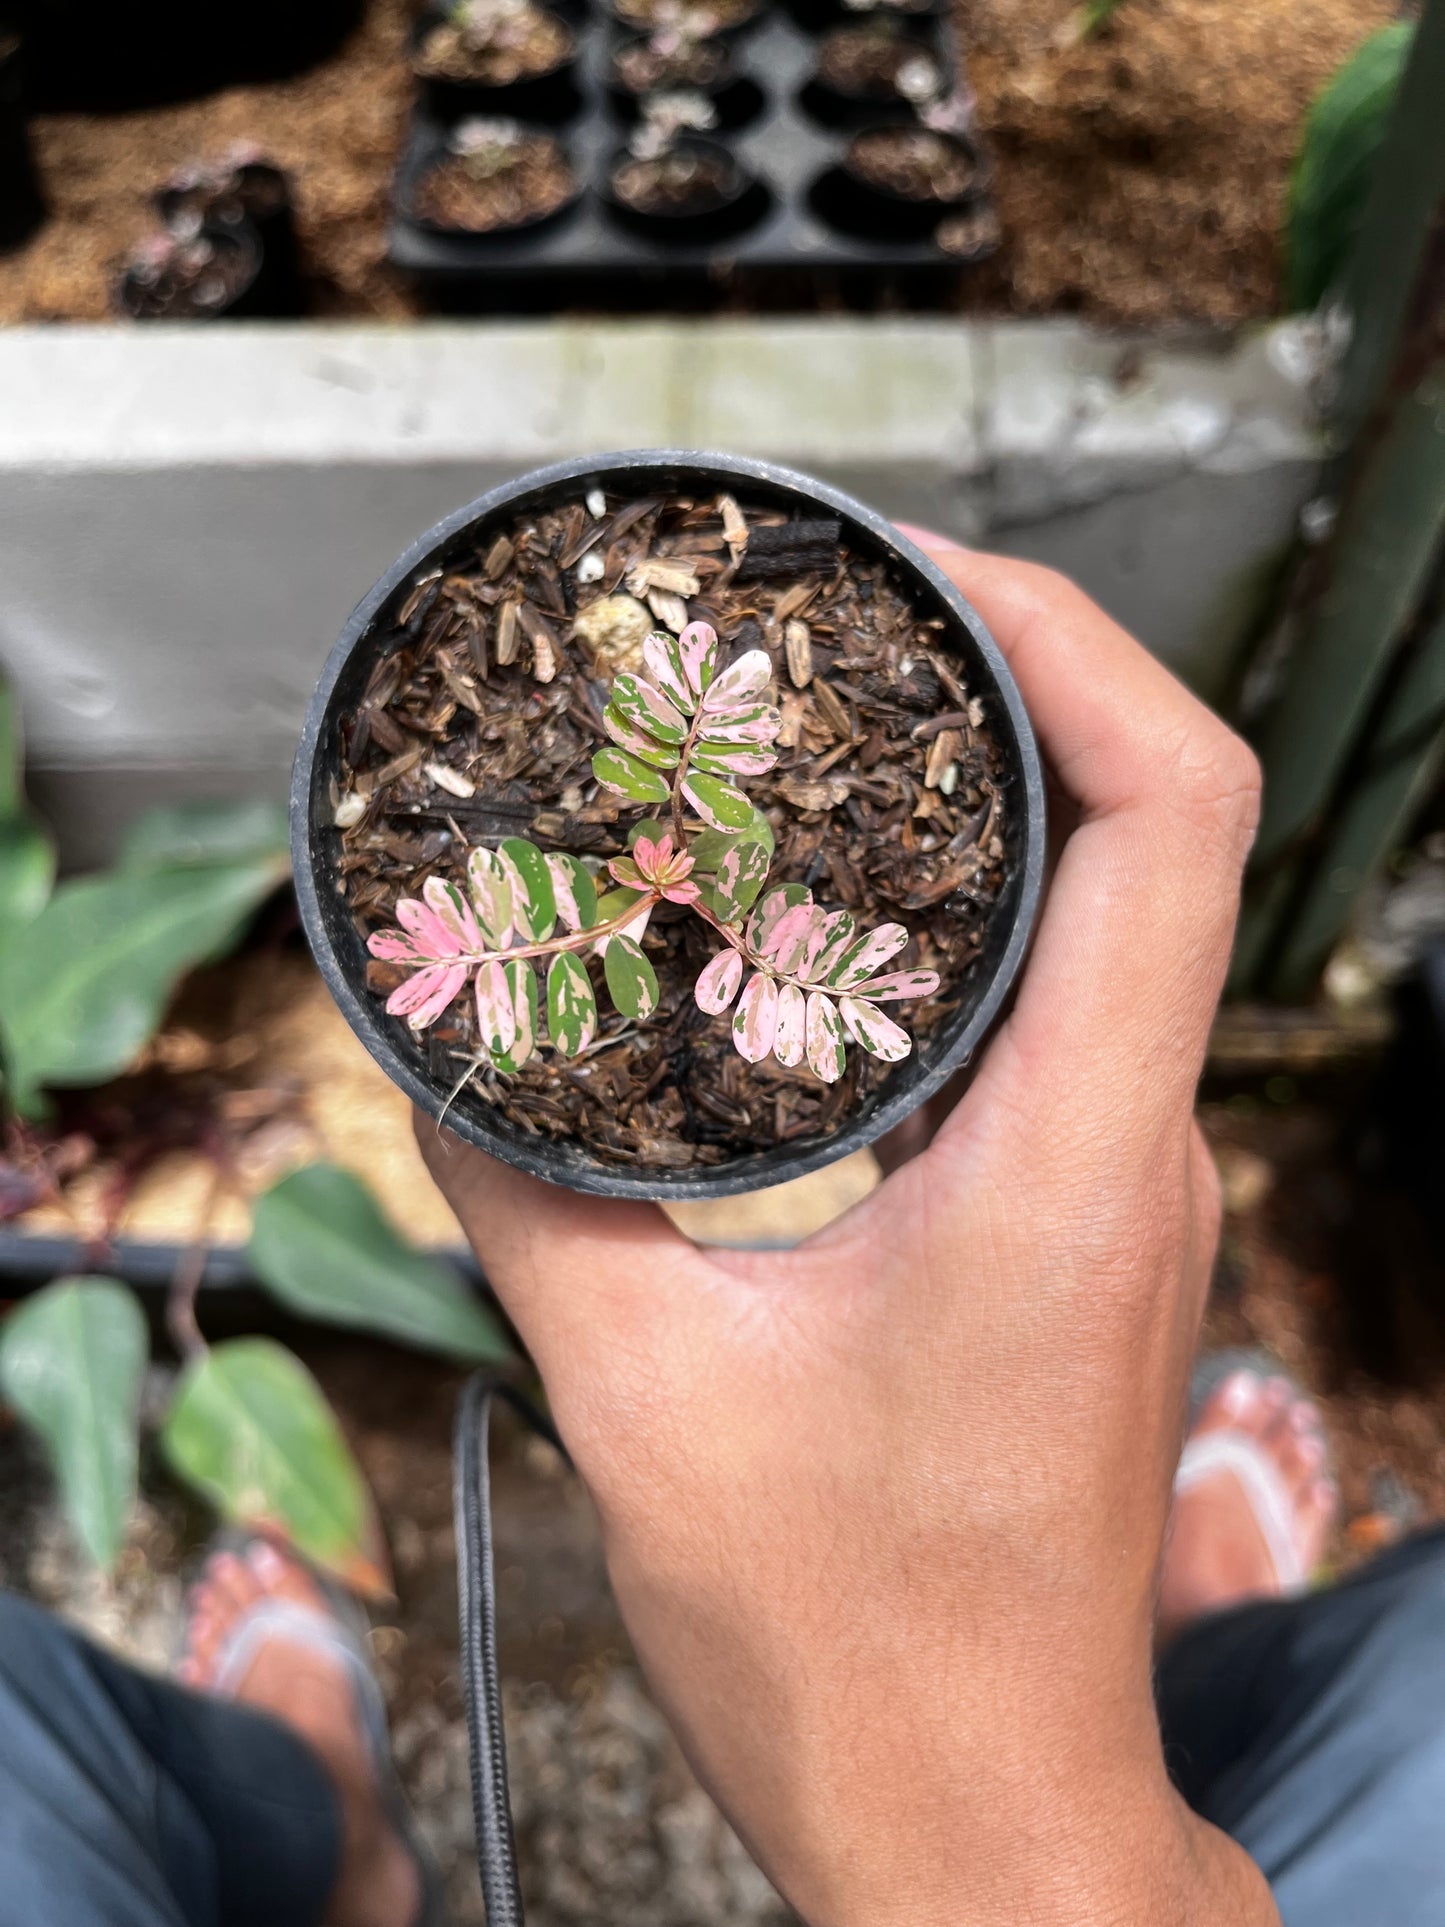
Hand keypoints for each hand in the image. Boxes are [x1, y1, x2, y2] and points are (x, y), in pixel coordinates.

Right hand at [418, 540, 1275, 1926]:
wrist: (981, 1809)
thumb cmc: (856, 1644)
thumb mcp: (640, 1398)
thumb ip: (528, 1197)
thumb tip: (442, 1056)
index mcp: (1076, 1161)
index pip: (1173, 818)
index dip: (1074, 646)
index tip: (923, 581)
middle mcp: (1140, 1146)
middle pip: (1154, 823)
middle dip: (1012, 679)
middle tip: (835, 622)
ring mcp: (1130, 1182)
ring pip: (1115, 912)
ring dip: (990, 796)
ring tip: (824, 733)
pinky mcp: (1088, 1220)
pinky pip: (1061, 1010)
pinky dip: (967, 918)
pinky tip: (834, 915)